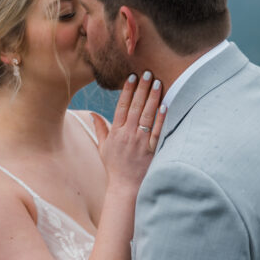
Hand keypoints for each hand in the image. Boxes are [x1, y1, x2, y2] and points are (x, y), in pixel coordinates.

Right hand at [92, 71, 165, 190]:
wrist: (125, 187)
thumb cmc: (115, 167)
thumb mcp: (103, 148)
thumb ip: (100, 129)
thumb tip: (93, 113)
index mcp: (115, 132)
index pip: (121, 106)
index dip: (127, 91)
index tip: (131, 77)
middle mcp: (127, 134)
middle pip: (135, 107)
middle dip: (141, 88)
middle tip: (147, 72)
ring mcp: (140, 142)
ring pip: (147, 115)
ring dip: (152, 98)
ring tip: (157, 83)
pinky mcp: (151, 150)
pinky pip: (157, 131)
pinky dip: (161, 118)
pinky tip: (165, 105)